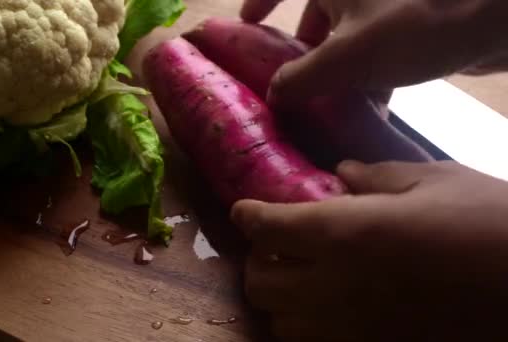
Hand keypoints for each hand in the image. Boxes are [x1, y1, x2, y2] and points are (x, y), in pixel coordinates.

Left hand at [231, 160, 507, 341]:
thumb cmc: (490, 224)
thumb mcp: (437, 181)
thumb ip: (378, 177)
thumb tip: (341, 173)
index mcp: (345, 233)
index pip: (269, 227)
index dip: (249, 215)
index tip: (244, 209)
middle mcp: (335, 286)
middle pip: (260, 283)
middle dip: (260, 260)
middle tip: (279, 244)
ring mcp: (351, 329)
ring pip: (281, 323)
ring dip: (280, 298)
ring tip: (301, 279)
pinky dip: (308, 327)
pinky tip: (331, 309)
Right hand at [241, 0, 507, 106]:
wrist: (494, 19)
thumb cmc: (413, 25)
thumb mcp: (345, 58)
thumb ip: (300, 79)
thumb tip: (273, 95)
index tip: (248, 23)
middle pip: (316, 15)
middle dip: (302, 51)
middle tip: (290, 83)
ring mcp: (384, 5)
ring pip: (347, 36)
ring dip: (337, 70)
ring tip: (327, 106)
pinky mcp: (410, 23)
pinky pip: (376, 47)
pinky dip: (368, 73)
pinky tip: (370, 107)